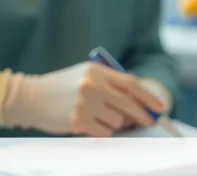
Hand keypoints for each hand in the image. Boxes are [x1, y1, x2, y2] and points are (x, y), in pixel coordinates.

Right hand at [2, 62, 164, 136]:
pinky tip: (93, 124)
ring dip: (116, 122)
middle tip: (152, 121)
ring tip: (102, 117)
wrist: (31, 97)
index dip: (148, 96)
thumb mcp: (87, 74)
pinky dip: (104, 130)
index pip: (131, 84)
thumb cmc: (64, 86)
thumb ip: (111, 82)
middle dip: (143, 114)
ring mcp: (84, 103)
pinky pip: (103, 131)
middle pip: (128, 102)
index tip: (159, 106)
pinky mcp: (76, 120)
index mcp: (98, 71)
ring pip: (117, 120)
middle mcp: (93, 86)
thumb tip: (140, 98)